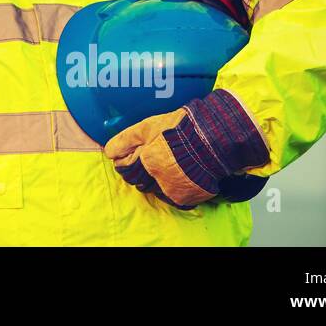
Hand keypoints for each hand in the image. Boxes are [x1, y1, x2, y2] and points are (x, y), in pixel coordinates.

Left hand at [104, 90, 270, 209]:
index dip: (125, 162)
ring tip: (168, 165)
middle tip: (151, 159)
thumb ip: (126, 140)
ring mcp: (174, 190)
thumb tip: (108, 152)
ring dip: (156, 182)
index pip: (125, 169)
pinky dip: (172, 190)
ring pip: (155, 191)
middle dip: (140, 172)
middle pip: (139, 182)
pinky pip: (173, 199)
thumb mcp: (149, 126)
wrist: (216, 139)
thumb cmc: (182, 128)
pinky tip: (179, 176)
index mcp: (148, 160)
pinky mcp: (188, 197)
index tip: (130, 157)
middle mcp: (160, 179)